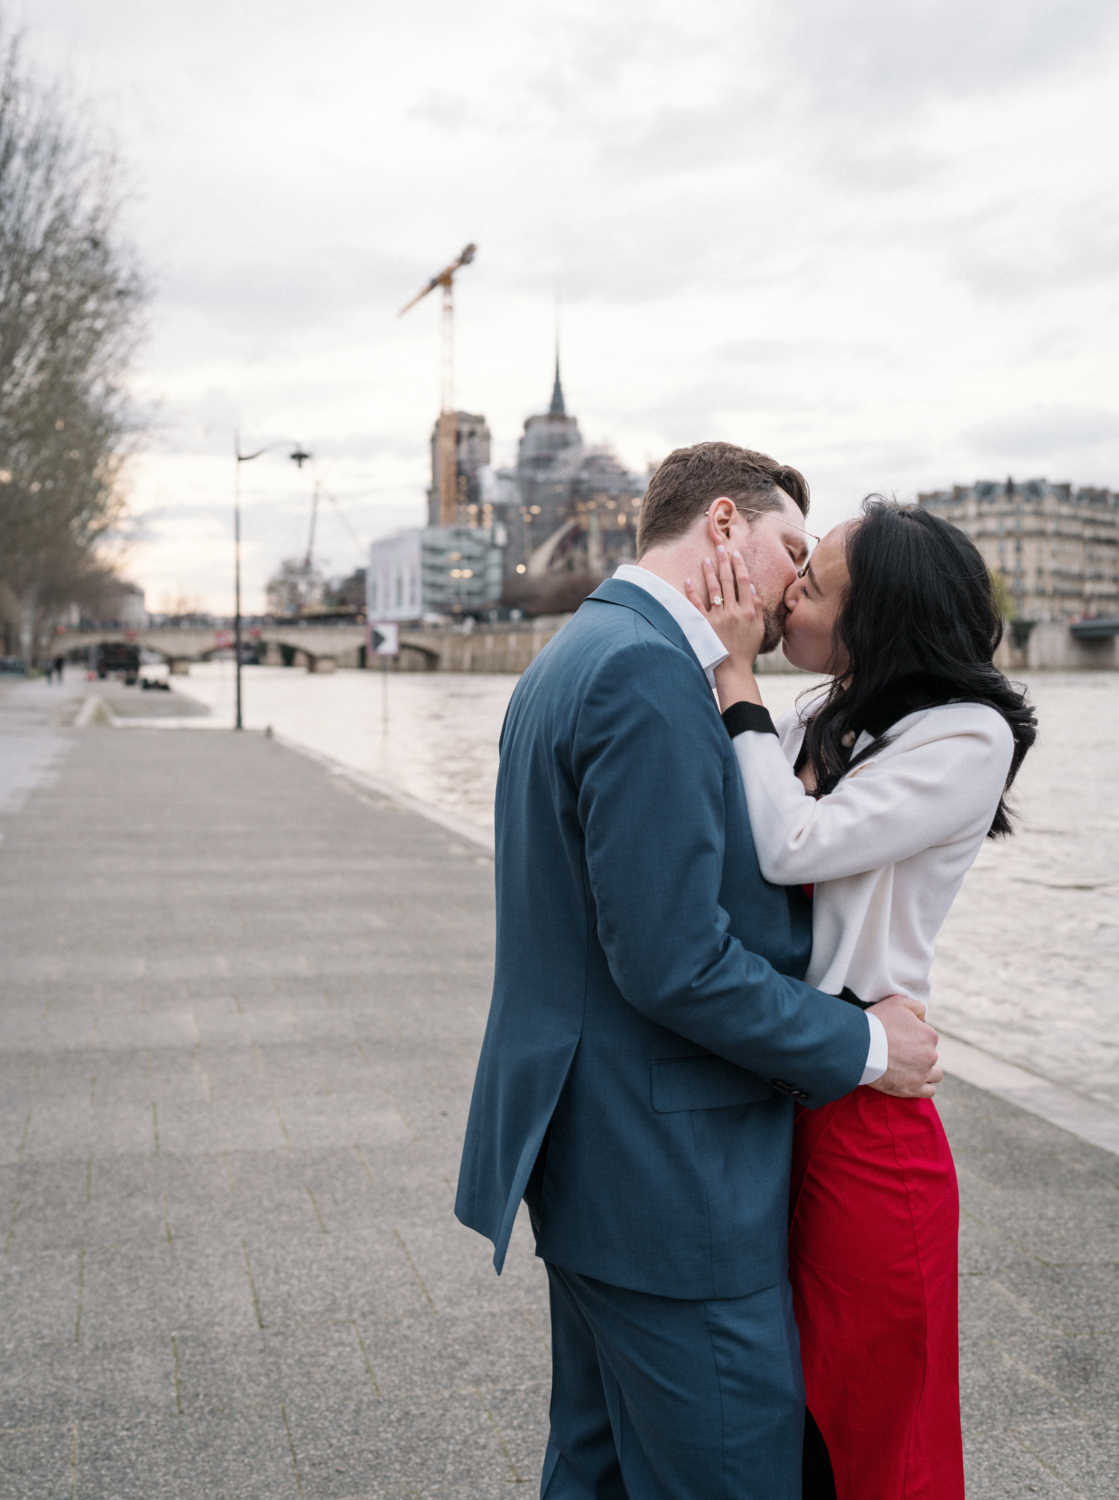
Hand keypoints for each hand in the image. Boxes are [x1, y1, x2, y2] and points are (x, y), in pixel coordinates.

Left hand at [684, 546, 765, 709]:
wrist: (733, 669)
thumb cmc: (747, 649)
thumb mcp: (759, 628)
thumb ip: (756, 607)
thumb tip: (751, 588)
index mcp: (748, 611)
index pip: (743, 582)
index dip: (739, 566)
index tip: (735, 554)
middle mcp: (733, 612)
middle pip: (728, 581)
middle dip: (724, 562)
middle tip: (720, 547)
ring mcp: (718, 618)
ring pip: (714, 590)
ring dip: (710, 573)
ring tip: (706, 559)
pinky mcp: (705, 625)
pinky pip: (697, 606)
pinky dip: (692, 592)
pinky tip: (688, 580)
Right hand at [866, 995, 941, 1098]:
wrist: (859, 1047)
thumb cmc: (876, 1023)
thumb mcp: (897, 1001)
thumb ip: (917, 1007)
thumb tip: (923, 1018)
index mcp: (929, 1035)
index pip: (928, 1037)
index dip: (915, 1037)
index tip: (900, 1039)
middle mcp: (931, 1055)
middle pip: (930, 1055)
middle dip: (919, 1054)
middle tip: (900, 1053)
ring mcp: (923, 1074)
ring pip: (935, 1074)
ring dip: (926, 1071)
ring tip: (909, 1069)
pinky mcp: (913, 1089)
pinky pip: (929, 1091)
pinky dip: (923, 1087)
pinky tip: (913, 1081)